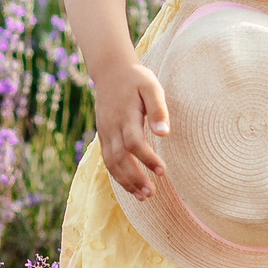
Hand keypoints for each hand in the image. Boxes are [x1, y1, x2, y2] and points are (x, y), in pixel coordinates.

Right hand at [95, 63, 171, 199]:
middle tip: (152, 193)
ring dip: (126, 182)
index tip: (163, 171)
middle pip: (120, 158)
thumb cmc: (136, 79)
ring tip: (143, 196)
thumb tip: (164, 134)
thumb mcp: (151, 87)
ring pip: (111, 163)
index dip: (147, 158)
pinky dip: (117, 175)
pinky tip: (131, 186)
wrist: (110, 71)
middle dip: (135, 178)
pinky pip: (107, 160)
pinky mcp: (103, 135)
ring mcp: (105, 132)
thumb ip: (157, 110)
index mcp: (125, 115)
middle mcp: (112, 127)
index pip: (134, 142)